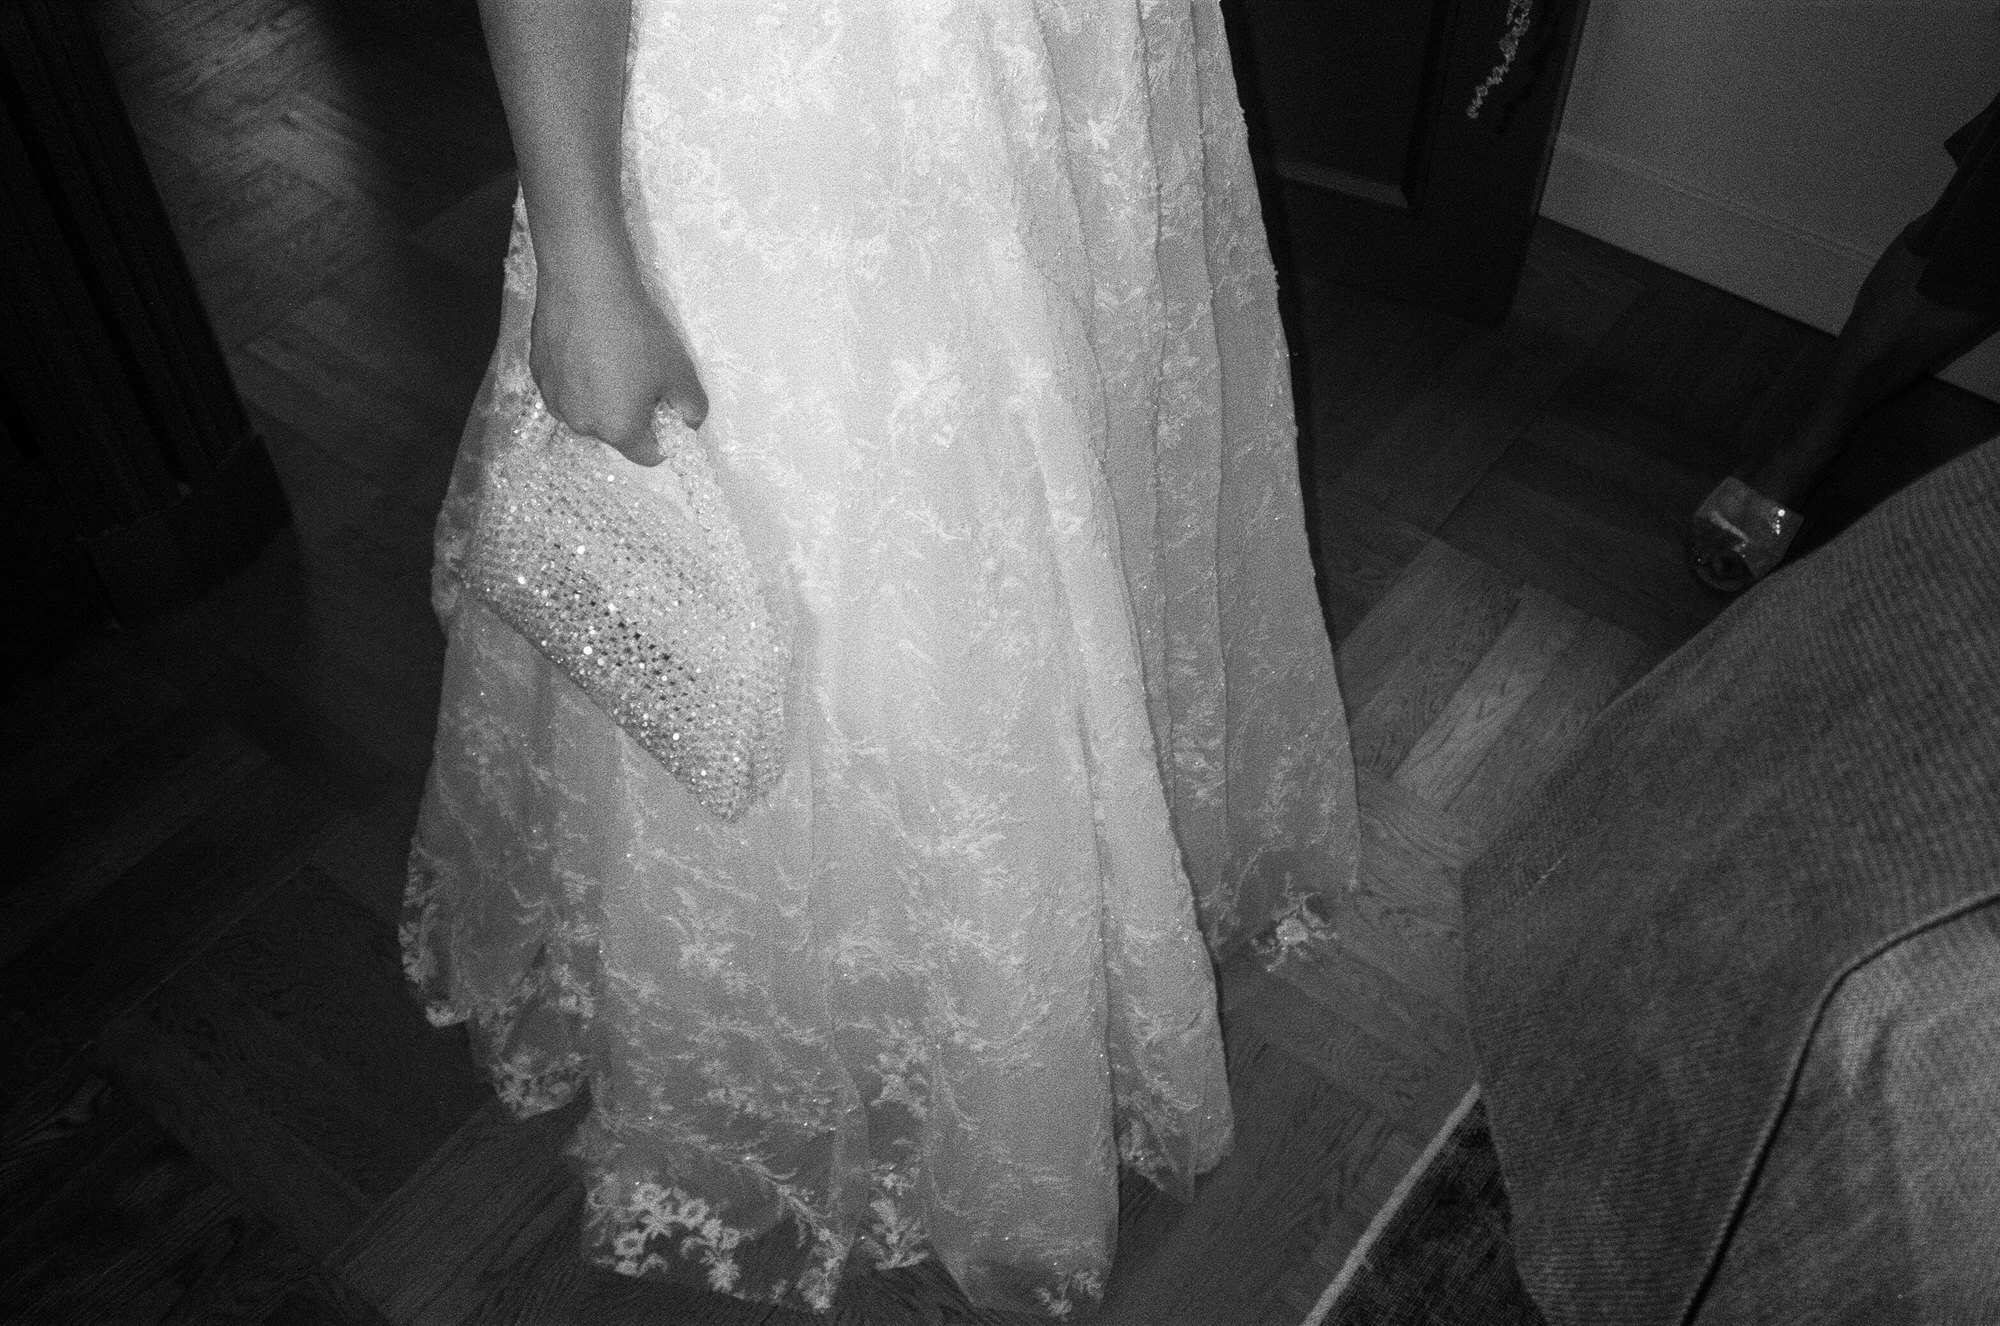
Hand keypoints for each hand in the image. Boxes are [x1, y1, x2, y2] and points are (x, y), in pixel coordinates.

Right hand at [528, 259, 706, 465]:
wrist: (586, 283)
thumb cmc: (636, 330)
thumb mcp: (680, 371)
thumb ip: (692, 408)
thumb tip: (689, 422)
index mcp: (617, 430)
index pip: (648, 455)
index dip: (664, 437)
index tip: (667, 410)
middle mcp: (580, 424)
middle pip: (616, 432)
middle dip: (633, 413)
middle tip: (643, 374)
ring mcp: (554, 399)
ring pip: (589, 409)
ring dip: (603, 395)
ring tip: (613, 356)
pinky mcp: (538, 373)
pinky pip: (567, 386)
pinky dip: (580, 376)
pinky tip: (588, 346)